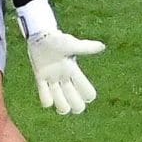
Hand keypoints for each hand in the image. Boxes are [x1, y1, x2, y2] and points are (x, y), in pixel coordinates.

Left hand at [18, 0, 103, 115]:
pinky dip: (46, 100)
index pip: (86, 89)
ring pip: (60, 99)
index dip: (88, 95)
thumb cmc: (57, 39)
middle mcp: (65, 77)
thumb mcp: (72, 45)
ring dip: (61, 105)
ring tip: (60, 106)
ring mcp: (52, 78)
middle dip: (75, 105)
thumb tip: (102, 47)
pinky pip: (43, 93)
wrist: (41, 36)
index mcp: (74, 71)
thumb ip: (86, 48)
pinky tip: (47, 102)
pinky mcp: (40, 76)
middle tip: (73, 106)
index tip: (87, 97)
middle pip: (75, 99)